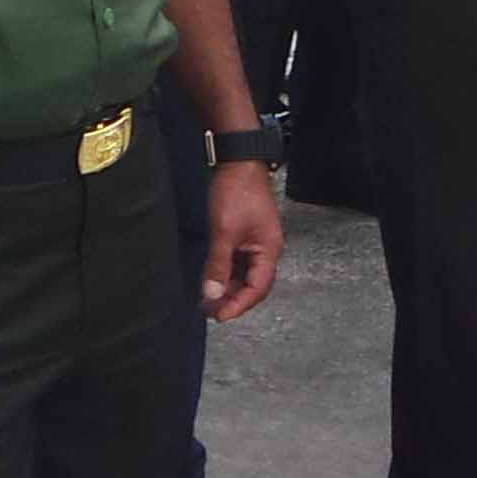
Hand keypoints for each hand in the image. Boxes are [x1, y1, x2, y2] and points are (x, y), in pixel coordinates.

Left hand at [201, 161, 283, 321]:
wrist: (238, 162)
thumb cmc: (237, 193)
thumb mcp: (224, 232)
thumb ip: (218, 265)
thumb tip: (212, 294)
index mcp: (269, 251)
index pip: (257, 289)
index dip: (239, 305)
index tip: (219, 316)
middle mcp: (266, 249)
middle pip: (252, 284)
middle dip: (232, 299)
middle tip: (210, 310)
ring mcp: (256, 242)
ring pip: (243, 274)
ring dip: (227, 287)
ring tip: (207, 298)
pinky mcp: (245, 234)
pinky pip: (237, 261)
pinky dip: (225, 272)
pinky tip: (211, 279)